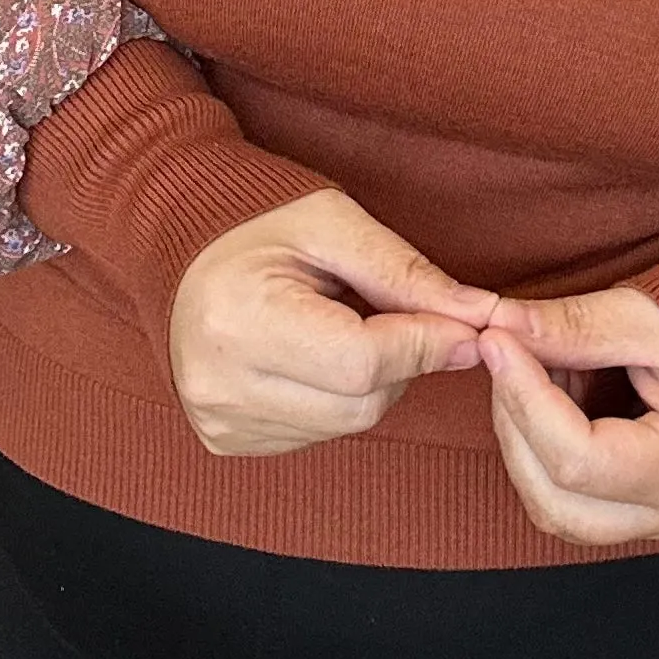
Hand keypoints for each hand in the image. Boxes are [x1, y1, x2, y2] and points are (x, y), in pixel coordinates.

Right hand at [169, 188, 502, 456]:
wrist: (178, 240)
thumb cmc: (258, 219)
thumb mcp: (334, 224)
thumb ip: (405, 274)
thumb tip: (480, 317)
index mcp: (240, 322)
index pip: (361, 362)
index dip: (426, 344)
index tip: (471, 325)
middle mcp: (221, 385)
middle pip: (360, 403)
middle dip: (402, 360)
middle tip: (397, 312)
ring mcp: (219, 420)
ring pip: (346, 425)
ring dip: (370, 382)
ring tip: (342, 323)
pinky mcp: (224, 439)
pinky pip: (316, 434)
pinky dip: (335, 398)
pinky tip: (313, 353)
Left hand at [480, 285, 658, 547]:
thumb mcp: (651, 314)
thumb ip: (571, 328)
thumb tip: (498, 328)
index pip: (578, 459)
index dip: (524, 396)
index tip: (495, 339)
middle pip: (556, 498)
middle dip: (515, 420)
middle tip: (508, 348)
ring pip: (555, 507)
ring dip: (525, 436)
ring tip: (544, 364)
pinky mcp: (647, 509)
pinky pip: (572, 498)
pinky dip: (546, 446)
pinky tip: (562, 389)